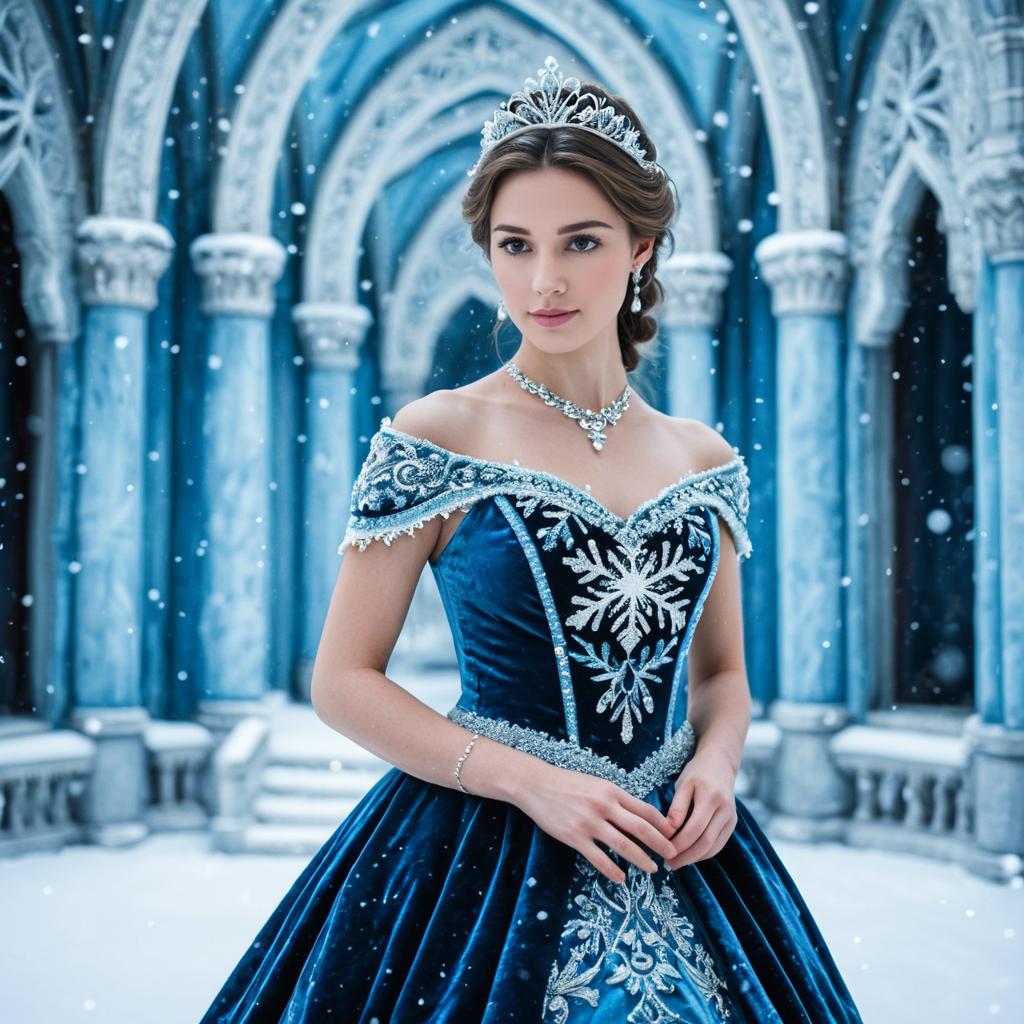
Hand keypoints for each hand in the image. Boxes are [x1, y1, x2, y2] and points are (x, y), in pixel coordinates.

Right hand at [513, 762, 677, 884]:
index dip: (661, 824)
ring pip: (623, 845)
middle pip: (640, 828)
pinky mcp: (574, 837)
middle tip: (672, 855)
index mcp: (611, 791)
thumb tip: (638, 816)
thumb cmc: (568, 783)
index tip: (673, 835)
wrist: (536, 784)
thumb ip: (616, 798)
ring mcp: (589, 823)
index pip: (644, 809)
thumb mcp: (596, 784)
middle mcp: (603, 806)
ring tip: (652, 869)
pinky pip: (598, 858)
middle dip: (659, 844)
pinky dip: (612, 870)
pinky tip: (620, 878)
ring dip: (640, 859)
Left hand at [663, 747, 738, 869]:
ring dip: (695, 858)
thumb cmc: (697, 772)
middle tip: (668, 864)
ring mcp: (731, 818)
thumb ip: (677, 807)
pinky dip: (704, 853)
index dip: (679, 844)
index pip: (695, 828)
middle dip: (686, 857)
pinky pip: (718, 844)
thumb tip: (669, 830)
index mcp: (711, 797)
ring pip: (714, 847)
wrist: (721, 763)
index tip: (663, 852)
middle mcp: (725, 810)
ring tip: (676, 862)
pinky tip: (690, 855)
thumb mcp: (683, 783)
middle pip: (706, 842)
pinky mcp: (732, 823)